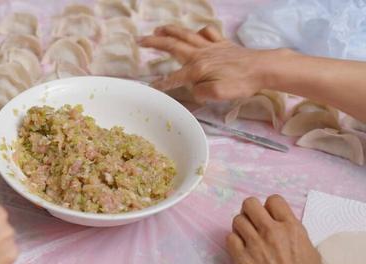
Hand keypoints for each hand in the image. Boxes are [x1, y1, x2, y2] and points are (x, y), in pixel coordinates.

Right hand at [139, 25, 278, 101]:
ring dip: (170, 31)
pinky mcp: (222, 43)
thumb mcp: (218, 94)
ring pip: (185, 35)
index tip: (150, 88)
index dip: (162, 84)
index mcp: (197, 68)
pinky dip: (198, 32)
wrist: (263, 68)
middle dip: (155, 42)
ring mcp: (211, 46)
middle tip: (140, 40)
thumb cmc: (241, 83)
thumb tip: (193, 89)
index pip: (174, 78)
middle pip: (173, 45)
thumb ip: (200, 92)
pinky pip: (206, 33)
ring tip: (158, 29)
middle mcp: (200, 54)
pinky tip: (195, 35)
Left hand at [226, 195, 346, 263]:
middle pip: (250, 203)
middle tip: (252, 222)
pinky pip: (229, 238)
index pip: (273, 200)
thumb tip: (280, 222)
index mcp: (291, 227)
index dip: (269, 207)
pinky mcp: (242, 258)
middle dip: (250, 211)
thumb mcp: (308, 248)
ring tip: (247, 237)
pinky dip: (234, 241)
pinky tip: (241, 249)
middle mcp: (272, 232)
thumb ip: (293, 231)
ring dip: (241, 227)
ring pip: (237, 220)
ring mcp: (255, 244)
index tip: (268, 215)